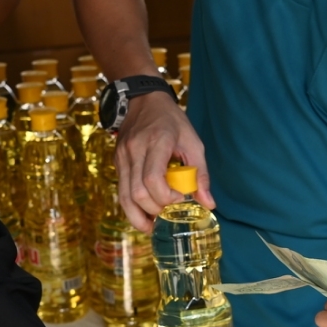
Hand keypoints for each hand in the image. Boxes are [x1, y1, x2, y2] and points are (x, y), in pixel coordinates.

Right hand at [114, 92, 211, 231]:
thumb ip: (200, 174)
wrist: (144, 100)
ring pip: (123, 197)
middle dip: (154, 210)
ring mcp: (122, 157)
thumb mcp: (193, 142)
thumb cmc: (172, 121)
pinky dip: (132, 207)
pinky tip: (144, 214)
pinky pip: (121, 191)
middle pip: (137, 192)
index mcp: (156, 142)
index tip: (180, 199)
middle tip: (169, 214)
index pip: (152, 178)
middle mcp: (134, 150)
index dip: (165, 197)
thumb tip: (208, 204)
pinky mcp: (117, 162)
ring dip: (138, 217)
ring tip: (153, 226)